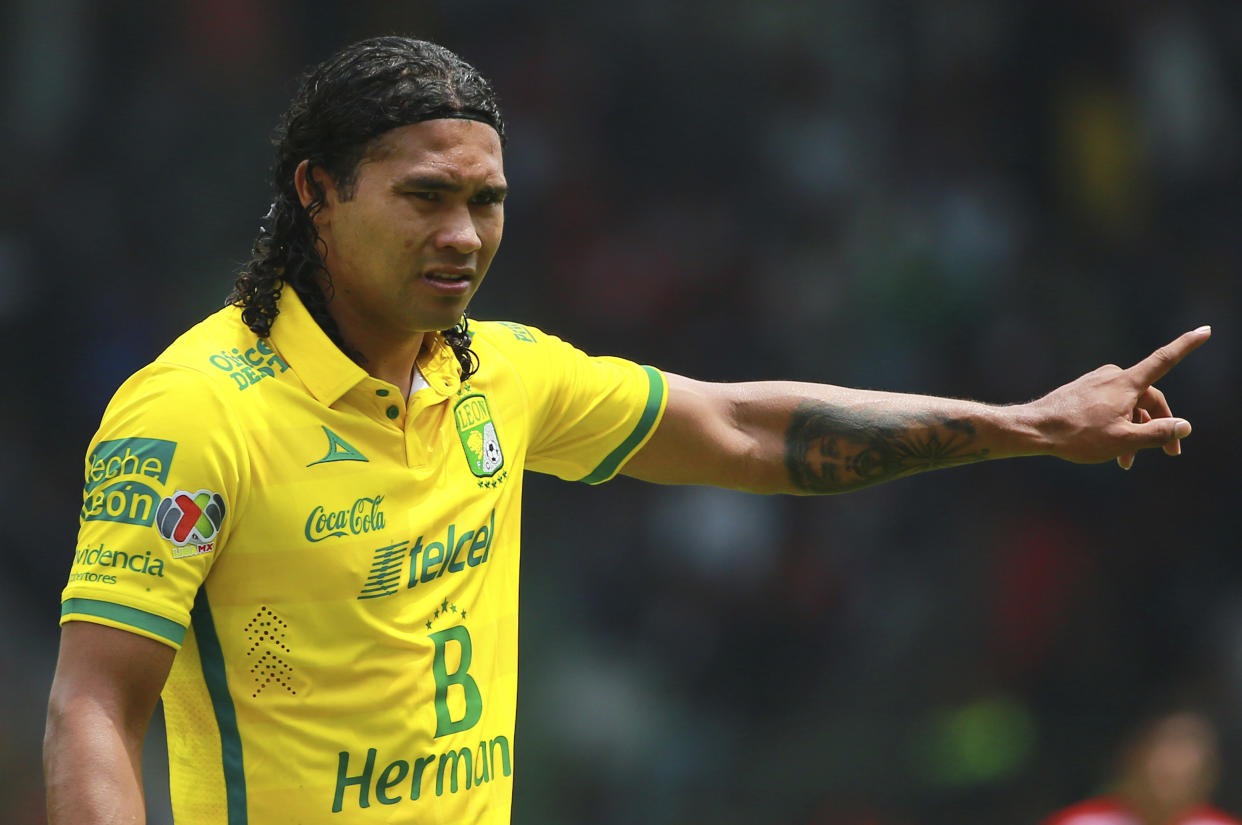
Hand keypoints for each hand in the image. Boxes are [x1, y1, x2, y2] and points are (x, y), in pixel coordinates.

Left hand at [1028, 326, 1210, 467]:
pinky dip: (1117, 425)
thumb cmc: (1077, 435)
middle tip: (1170, 452)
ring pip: (1128, 406)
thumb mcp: (1122, 441)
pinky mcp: (1084, 391)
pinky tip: (1111, 449)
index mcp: (1126, 383)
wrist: (1034, 429)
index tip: (1205, 330)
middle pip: (1149, 399)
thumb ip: (1156, 434)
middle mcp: (1113, 377)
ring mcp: (1097, 383)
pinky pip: (1110, 406)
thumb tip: (1184, 426)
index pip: (1164, 359)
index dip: (1186, 345)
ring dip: (1134, 430)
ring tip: (1127, 461)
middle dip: (1159, 425)